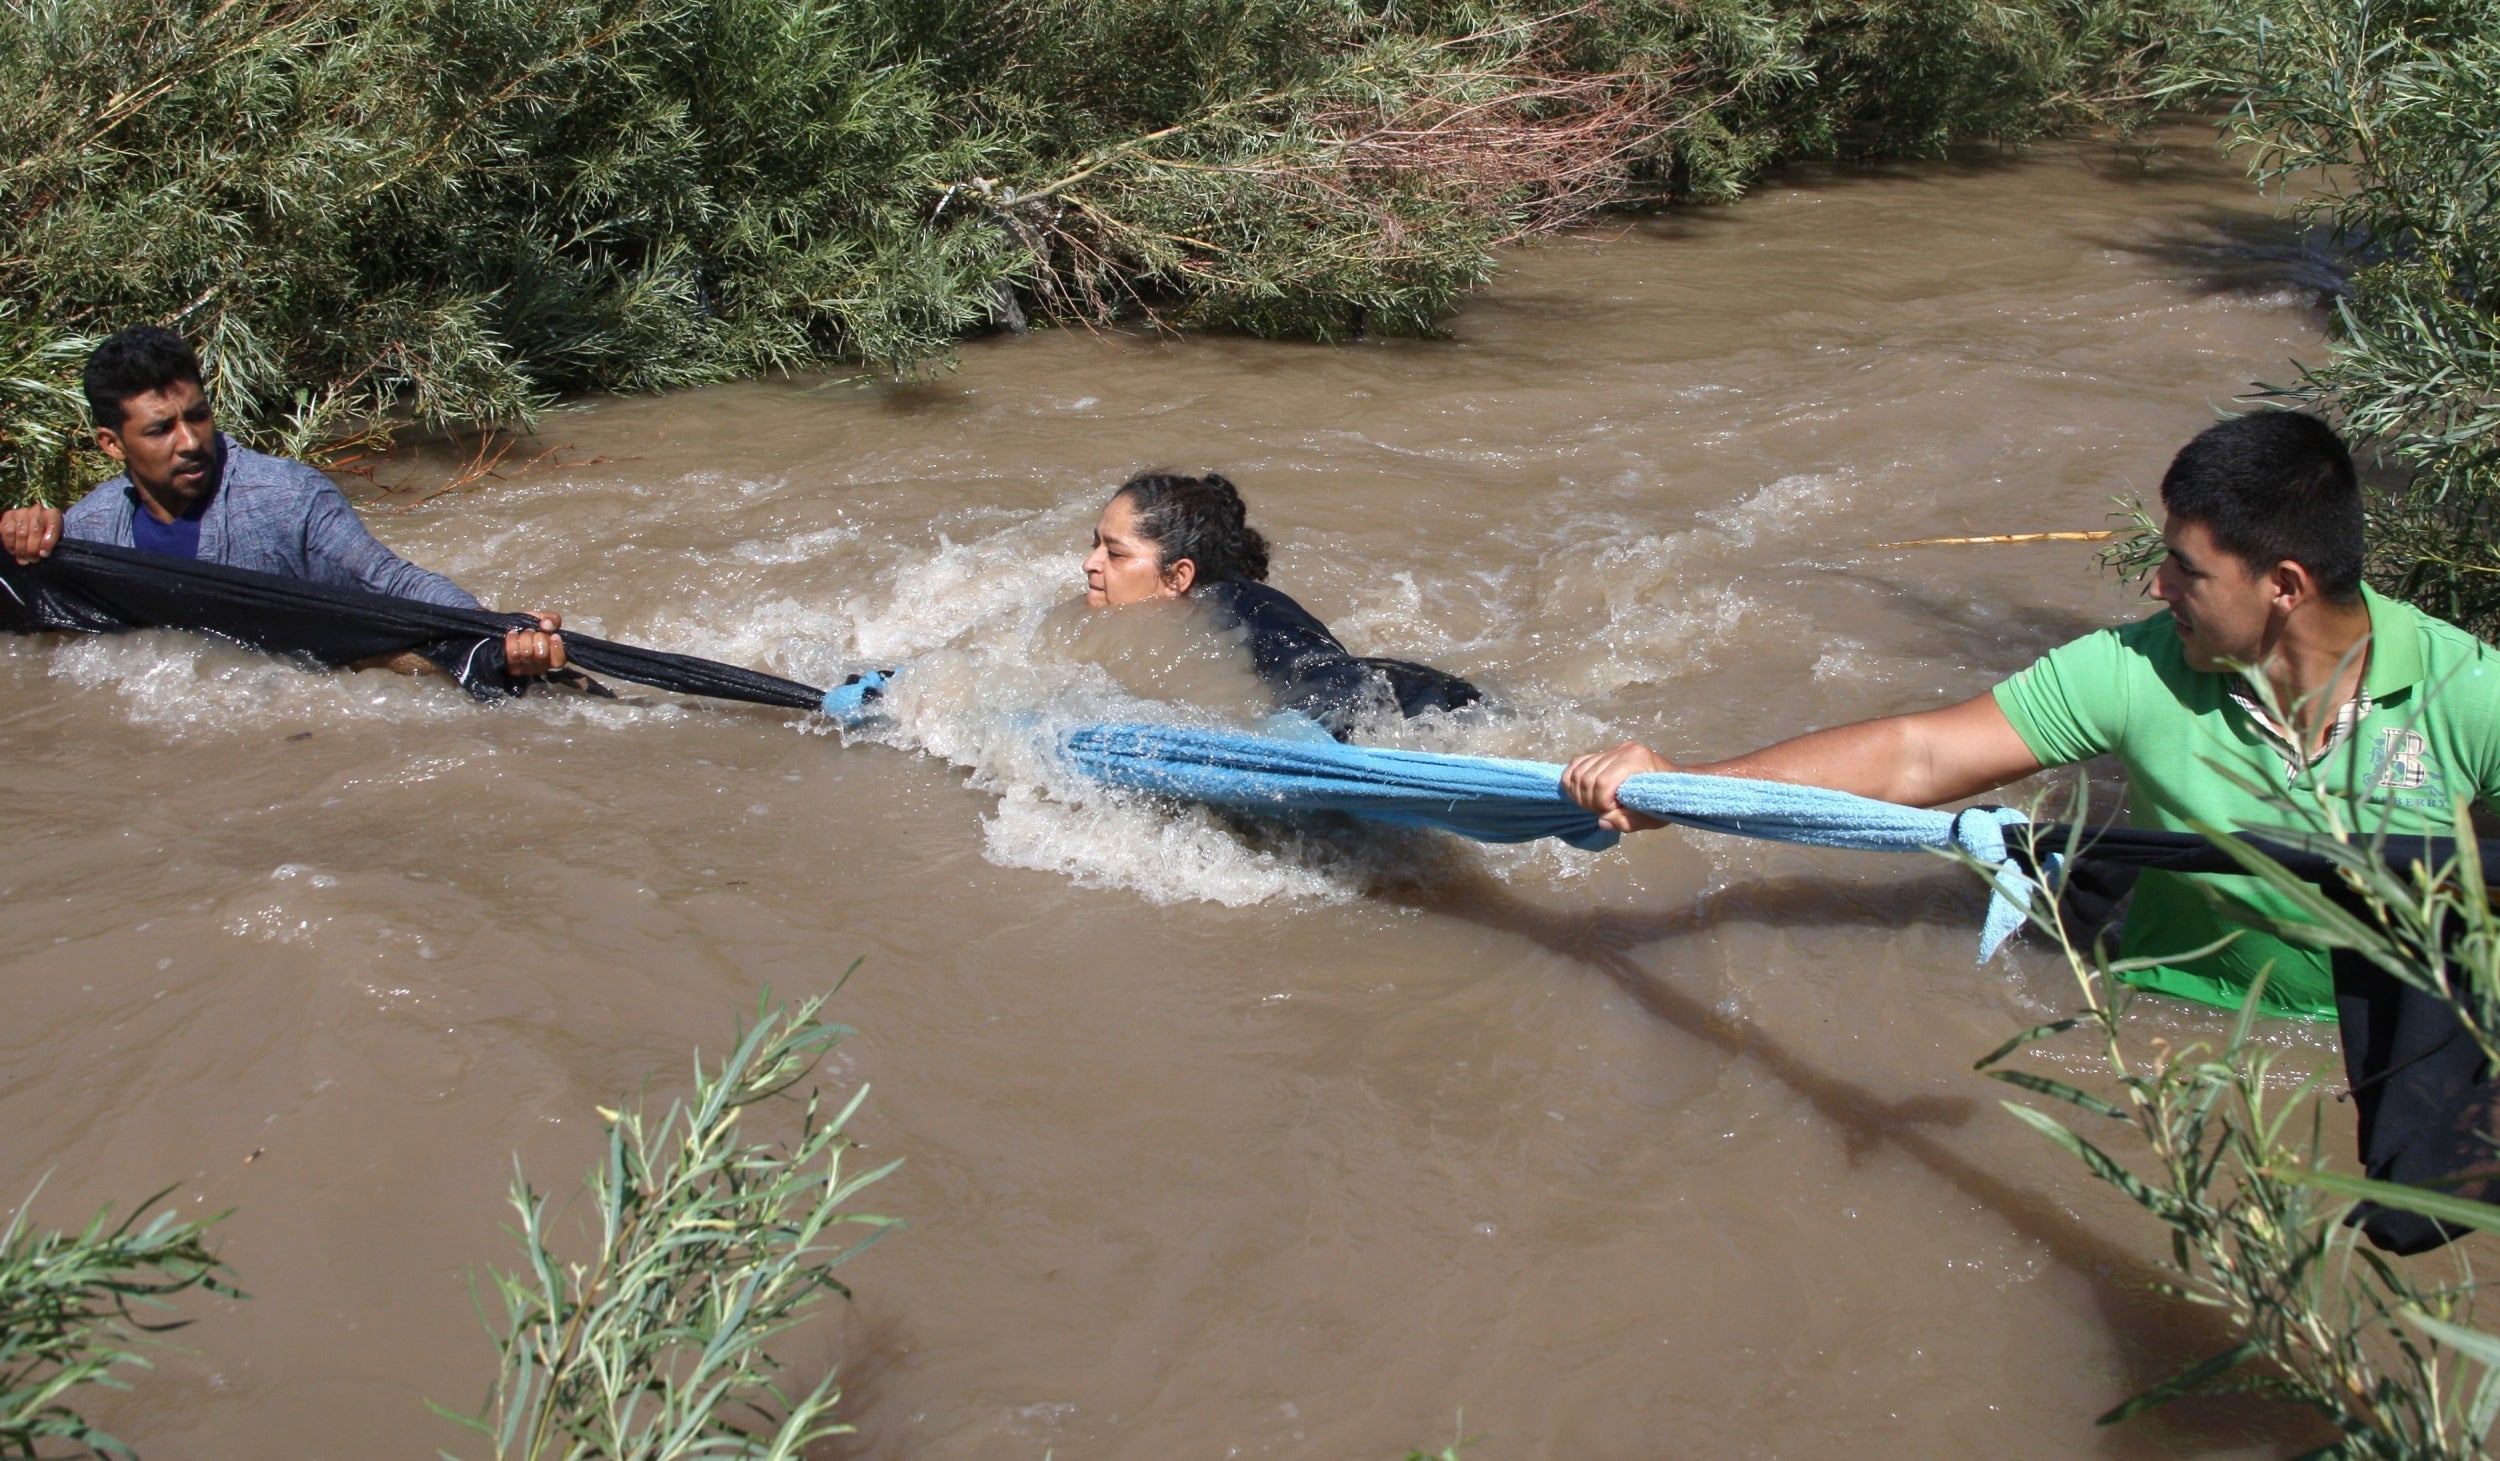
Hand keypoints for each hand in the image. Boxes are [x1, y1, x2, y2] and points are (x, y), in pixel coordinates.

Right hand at [1, 506, 62, 563]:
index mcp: (53, 514)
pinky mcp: (9, 515)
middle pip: (35, 531)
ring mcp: (22, 511)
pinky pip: (8, 531)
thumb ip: (50, 544)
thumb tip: (42, 554)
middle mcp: (37, 510)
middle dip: (33, 549)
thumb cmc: (44, 534)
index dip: (48, 543)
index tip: (44, 555)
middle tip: (33, 560)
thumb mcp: (53, 537)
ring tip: (24, 558)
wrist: (30, 524)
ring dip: (22, 549)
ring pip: (21, 533)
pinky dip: (10, 544)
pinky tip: (13, 551)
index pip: (53, 526)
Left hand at [503, 610, 565, 677]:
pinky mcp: (513, 667)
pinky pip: (513, 653)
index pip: (559, 661)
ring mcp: (527, 669)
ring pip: (527, 653)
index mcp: (554, 657)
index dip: (557, 648)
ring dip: (524, 637)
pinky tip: (513, 634)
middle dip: (537, 637)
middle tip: (533, 631)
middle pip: (541, 655)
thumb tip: (547, 625)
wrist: (510, 629)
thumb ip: (552, 620)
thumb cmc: (530, 627)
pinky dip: (512, 640)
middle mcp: (542, 667)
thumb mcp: (544, 619)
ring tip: (522, 633)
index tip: (553, 636)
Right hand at [1563, 740, 1678, 832]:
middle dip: (1589, 800)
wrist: (1677, 783)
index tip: (1612, 812)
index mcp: (1637, 761)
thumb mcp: (1651, 818)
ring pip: (1579, 771)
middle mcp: (1623, 750)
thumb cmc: (1667, 801)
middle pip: (1588, 777)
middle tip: (1602, 811)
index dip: (1601, 803)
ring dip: (1579, 792)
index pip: (1603, 783)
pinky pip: (1578, 763)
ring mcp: (1614, 749)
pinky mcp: (1606, 753)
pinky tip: (1581, 792)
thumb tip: (1602, 821)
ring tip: (1594, 804)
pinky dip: (1572, 779)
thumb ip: (1627, 821)